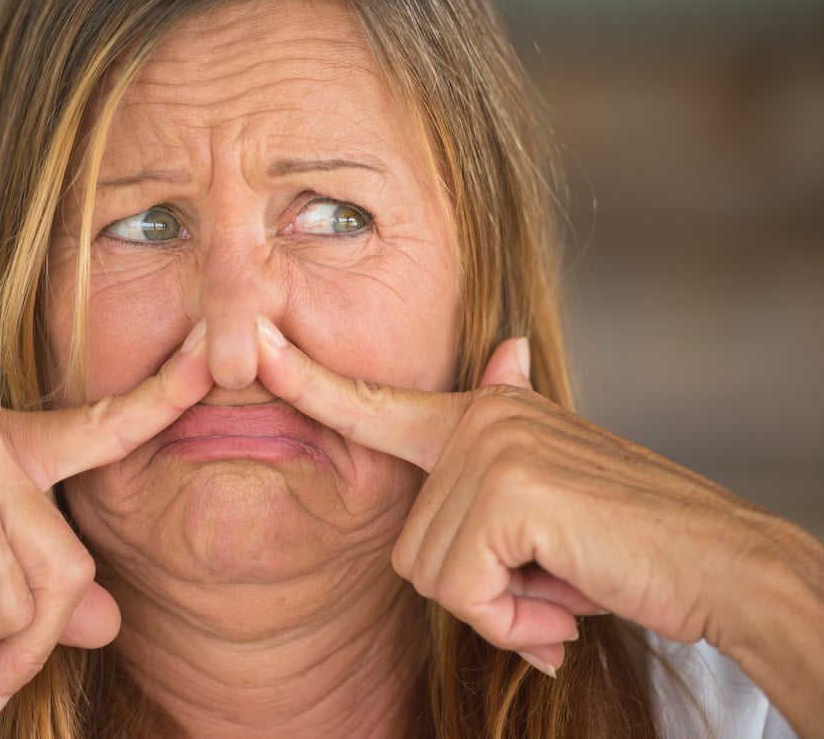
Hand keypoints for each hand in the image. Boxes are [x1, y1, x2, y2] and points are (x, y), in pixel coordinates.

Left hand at [253, 315, 775, 673]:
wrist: (715, 562)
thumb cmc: (625, 541)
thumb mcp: (552, 490)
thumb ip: (501, 449)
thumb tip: (503, 345)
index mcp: (480, 419)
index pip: (374, 404)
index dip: (306, 382)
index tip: (250, 345)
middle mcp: (479, 419)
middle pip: (408, 547)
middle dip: (475, 590)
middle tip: (546, 580)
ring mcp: (491, 448)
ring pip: (430, 575)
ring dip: (498, 607)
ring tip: (560, 583)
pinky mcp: (506, 489)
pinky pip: (461, 591)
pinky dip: (511, 620)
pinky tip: (564, 598)